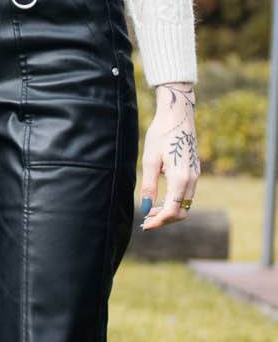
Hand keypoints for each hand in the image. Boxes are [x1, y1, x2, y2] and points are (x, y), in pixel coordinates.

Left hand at [139, 82, 199, 228]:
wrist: (177, 116)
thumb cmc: (160, 135)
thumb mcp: (150, 161)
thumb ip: (149, 186)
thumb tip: (145, 208)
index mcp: (181, 177)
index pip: (173, 210)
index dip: (159, 221)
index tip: (144, 225)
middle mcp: (192, 179)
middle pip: (182, 211)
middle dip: (164, 219)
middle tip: (145, 220)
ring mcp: (196, 175)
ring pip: (185, 204)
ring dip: (169, 210)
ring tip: (149, 210)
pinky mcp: (194, 171)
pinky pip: (186, 194)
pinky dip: (174, 201)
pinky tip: (159, 199)